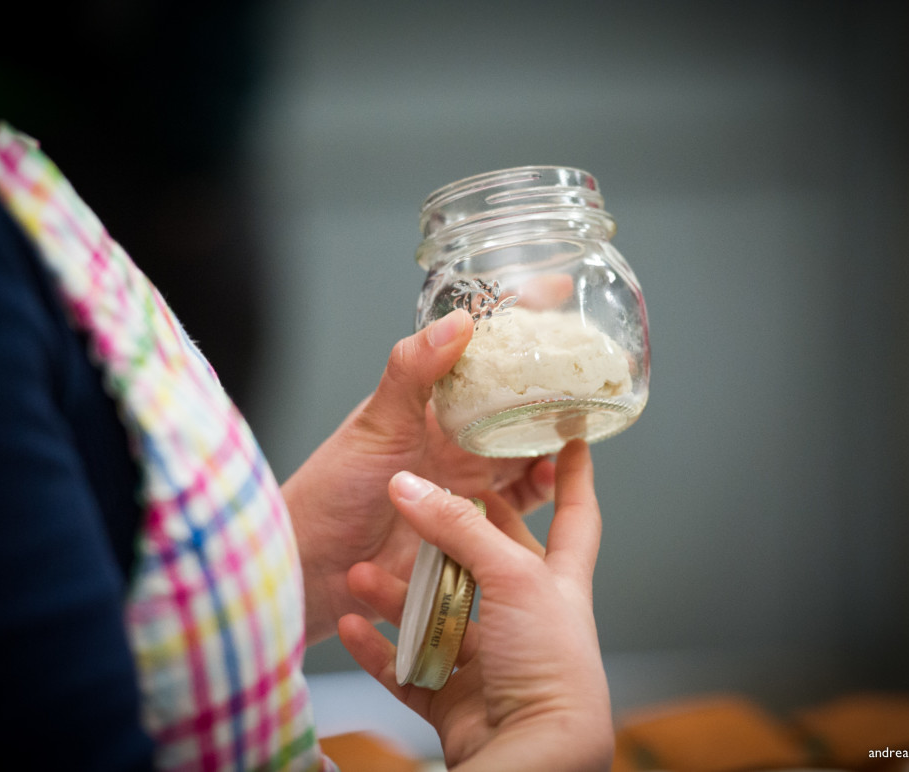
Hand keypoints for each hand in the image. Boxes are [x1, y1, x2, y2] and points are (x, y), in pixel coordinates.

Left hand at [281, 310, 556, 642]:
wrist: (316, 565)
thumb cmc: (333, 490)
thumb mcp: (376, 423)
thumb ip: (412, 372)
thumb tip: (458, 322)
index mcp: (433, 406)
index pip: (483, 353)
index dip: (518, 323)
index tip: (557, 292)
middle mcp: (454, 439)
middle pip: (516, 402)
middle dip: (555, 384)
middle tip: (592, 370)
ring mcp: (466, 482)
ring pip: (525, 451)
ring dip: (553, 438)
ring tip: (578, 426)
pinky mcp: (474, 526)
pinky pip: (519, 504)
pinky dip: (540, 490)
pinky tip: (552, 479)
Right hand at [338, 440, 613, 770]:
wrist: (535, 751)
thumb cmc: (549, 662)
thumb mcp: (513, 576)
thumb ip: (459, 528)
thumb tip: (410, 486)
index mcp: (559, 583)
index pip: (574, 517)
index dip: (574, 478)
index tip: (570, 440)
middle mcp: (527, 618)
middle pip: (487, 562)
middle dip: (454, 534)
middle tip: (422, 501)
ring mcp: (491, 659)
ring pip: (436, 615)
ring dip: (397, 595)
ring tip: (361, 573)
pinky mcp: (456, 697)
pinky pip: (408, 666)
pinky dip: (379, 648)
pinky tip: (353, 625)